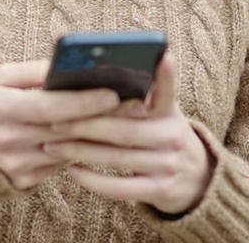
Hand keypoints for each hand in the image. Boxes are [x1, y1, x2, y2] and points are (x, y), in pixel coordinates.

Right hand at [0, 60, 119, 189]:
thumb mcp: (1, 77)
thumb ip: (34, 71)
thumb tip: (72, 65)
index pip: (50, 106)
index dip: (84, 100)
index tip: (114, 92)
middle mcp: (7, 139)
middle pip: (66, 130)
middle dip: (102, 117)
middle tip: (134, 106)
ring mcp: (15, 164)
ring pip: (68, 150)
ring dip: (96, 136)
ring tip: (122, 120)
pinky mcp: (23, 181)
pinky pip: (59, 165)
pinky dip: (77, 150)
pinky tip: (94, 138)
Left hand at [44, 54, 214, 214]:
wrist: (197, 180)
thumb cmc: (163, 135)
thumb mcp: (162, 113)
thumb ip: (141, 97)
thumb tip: (96, 76)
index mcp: (171, 113)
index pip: (167, 92)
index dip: (166, 76)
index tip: (163, 56)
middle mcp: (173, 137)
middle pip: (124, 129)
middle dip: (85, 125)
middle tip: (53, 120)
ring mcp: (168, 165)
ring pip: (117, 157)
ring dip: (80, 151)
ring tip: (52, 144)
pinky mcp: (160, 191)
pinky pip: (121, 188)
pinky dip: (94, 180)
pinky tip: (72, 170)